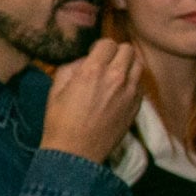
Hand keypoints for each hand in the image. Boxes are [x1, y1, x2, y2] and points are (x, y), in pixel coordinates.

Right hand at [38, 39, 141, 162]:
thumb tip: (83, 61)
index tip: (93, 55)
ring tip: (116, 75)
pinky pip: (140, 83)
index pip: (107, 43)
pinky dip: (131, 81)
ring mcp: (130, 92)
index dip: (99, 47)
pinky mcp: (137, 105)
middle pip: (128, 49)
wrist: (76, 152)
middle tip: (106, 63)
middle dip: (116, 52)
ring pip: (138, 64)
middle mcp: (116, 77)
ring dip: (127, 65)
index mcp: (93, 71)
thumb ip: (70, 68)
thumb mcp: (55, 90)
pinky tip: (119, 91)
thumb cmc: (60, 122)